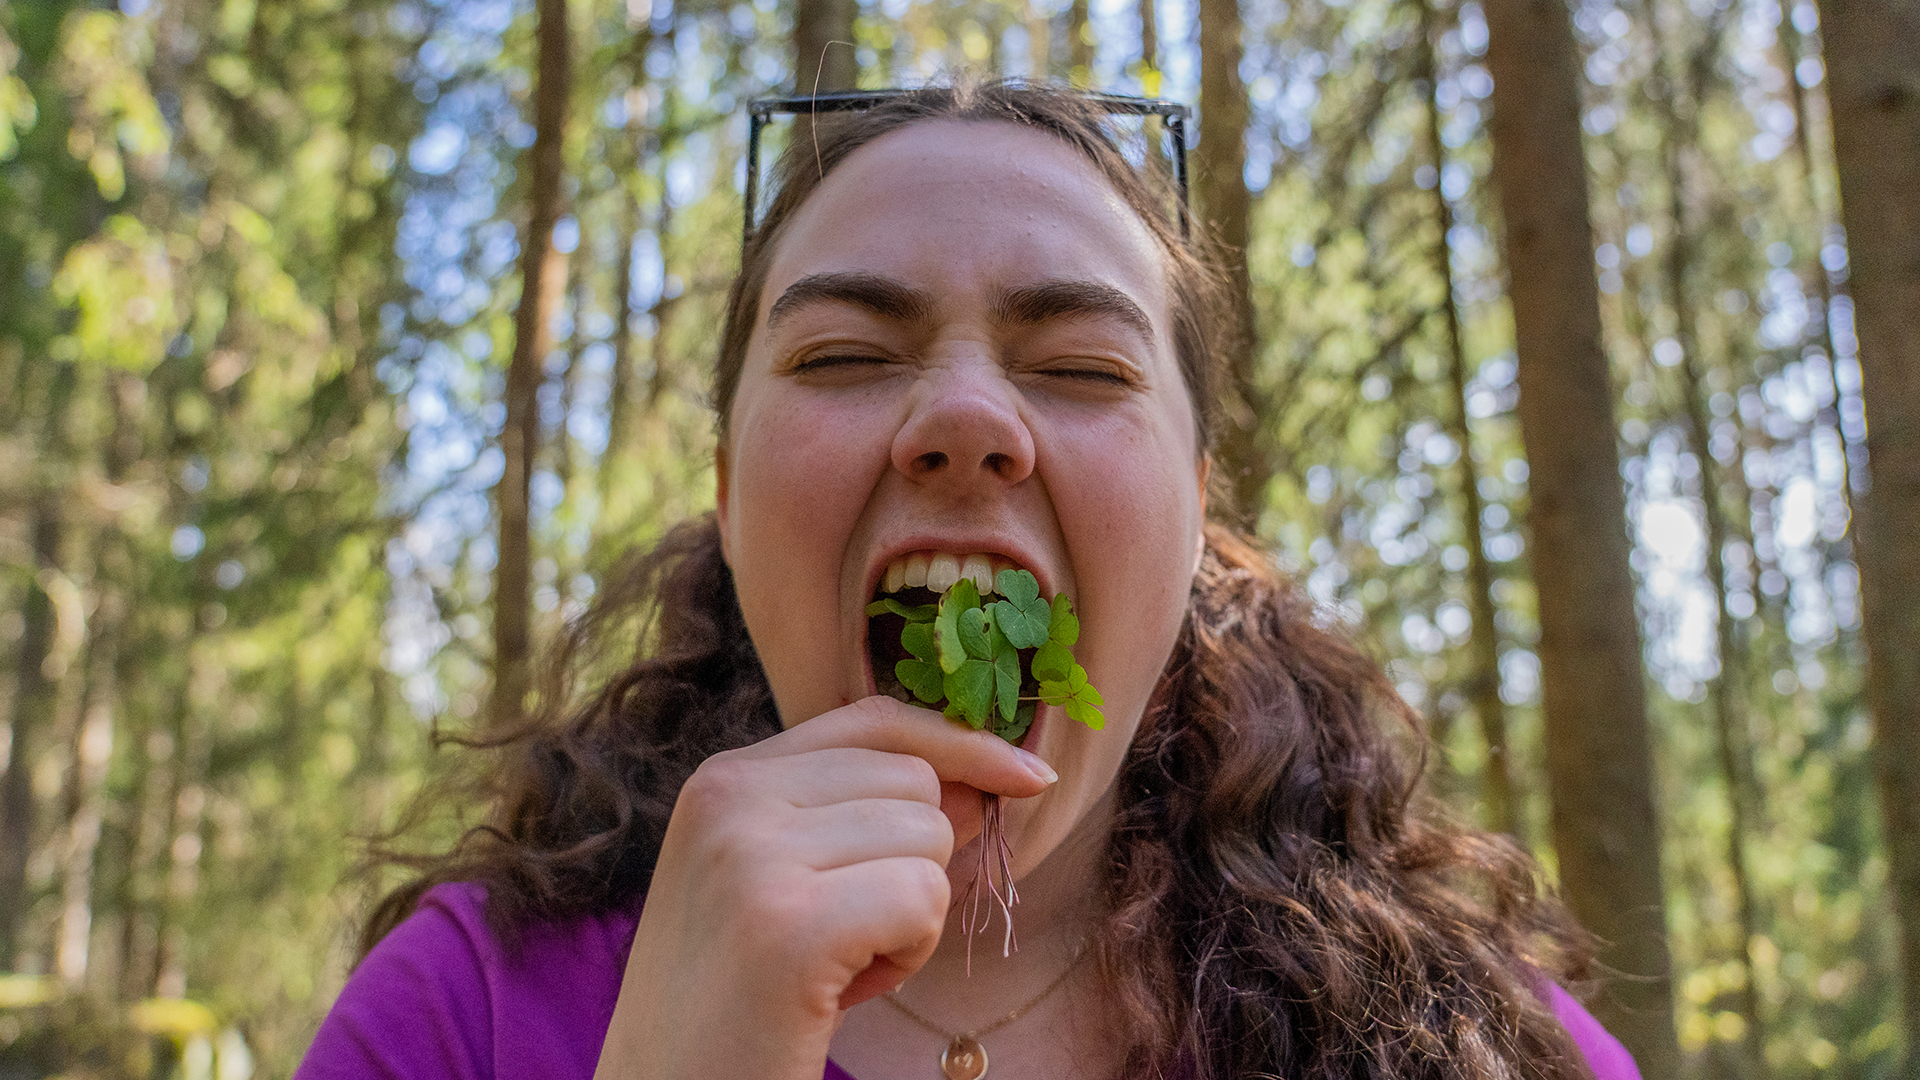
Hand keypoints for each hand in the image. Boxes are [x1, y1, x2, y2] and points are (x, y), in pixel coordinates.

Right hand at [593, 695, 1056, 1079]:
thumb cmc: (737, 1003)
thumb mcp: (780, 882)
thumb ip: (856, 817)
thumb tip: (979, 782)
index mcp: (723, 779)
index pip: (874, 721)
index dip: (961, 744)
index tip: (1029, 776)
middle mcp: (731, 796)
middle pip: (915, 781)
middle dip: (914, 864)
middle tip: (844, 939)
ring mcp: (752, 853)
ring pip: (928, 838)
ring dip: (910, 918)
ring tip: (834, 967)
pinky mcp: (787, 923)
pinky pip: (923, 897)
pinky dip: (909, 954)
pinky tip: (843, 992)